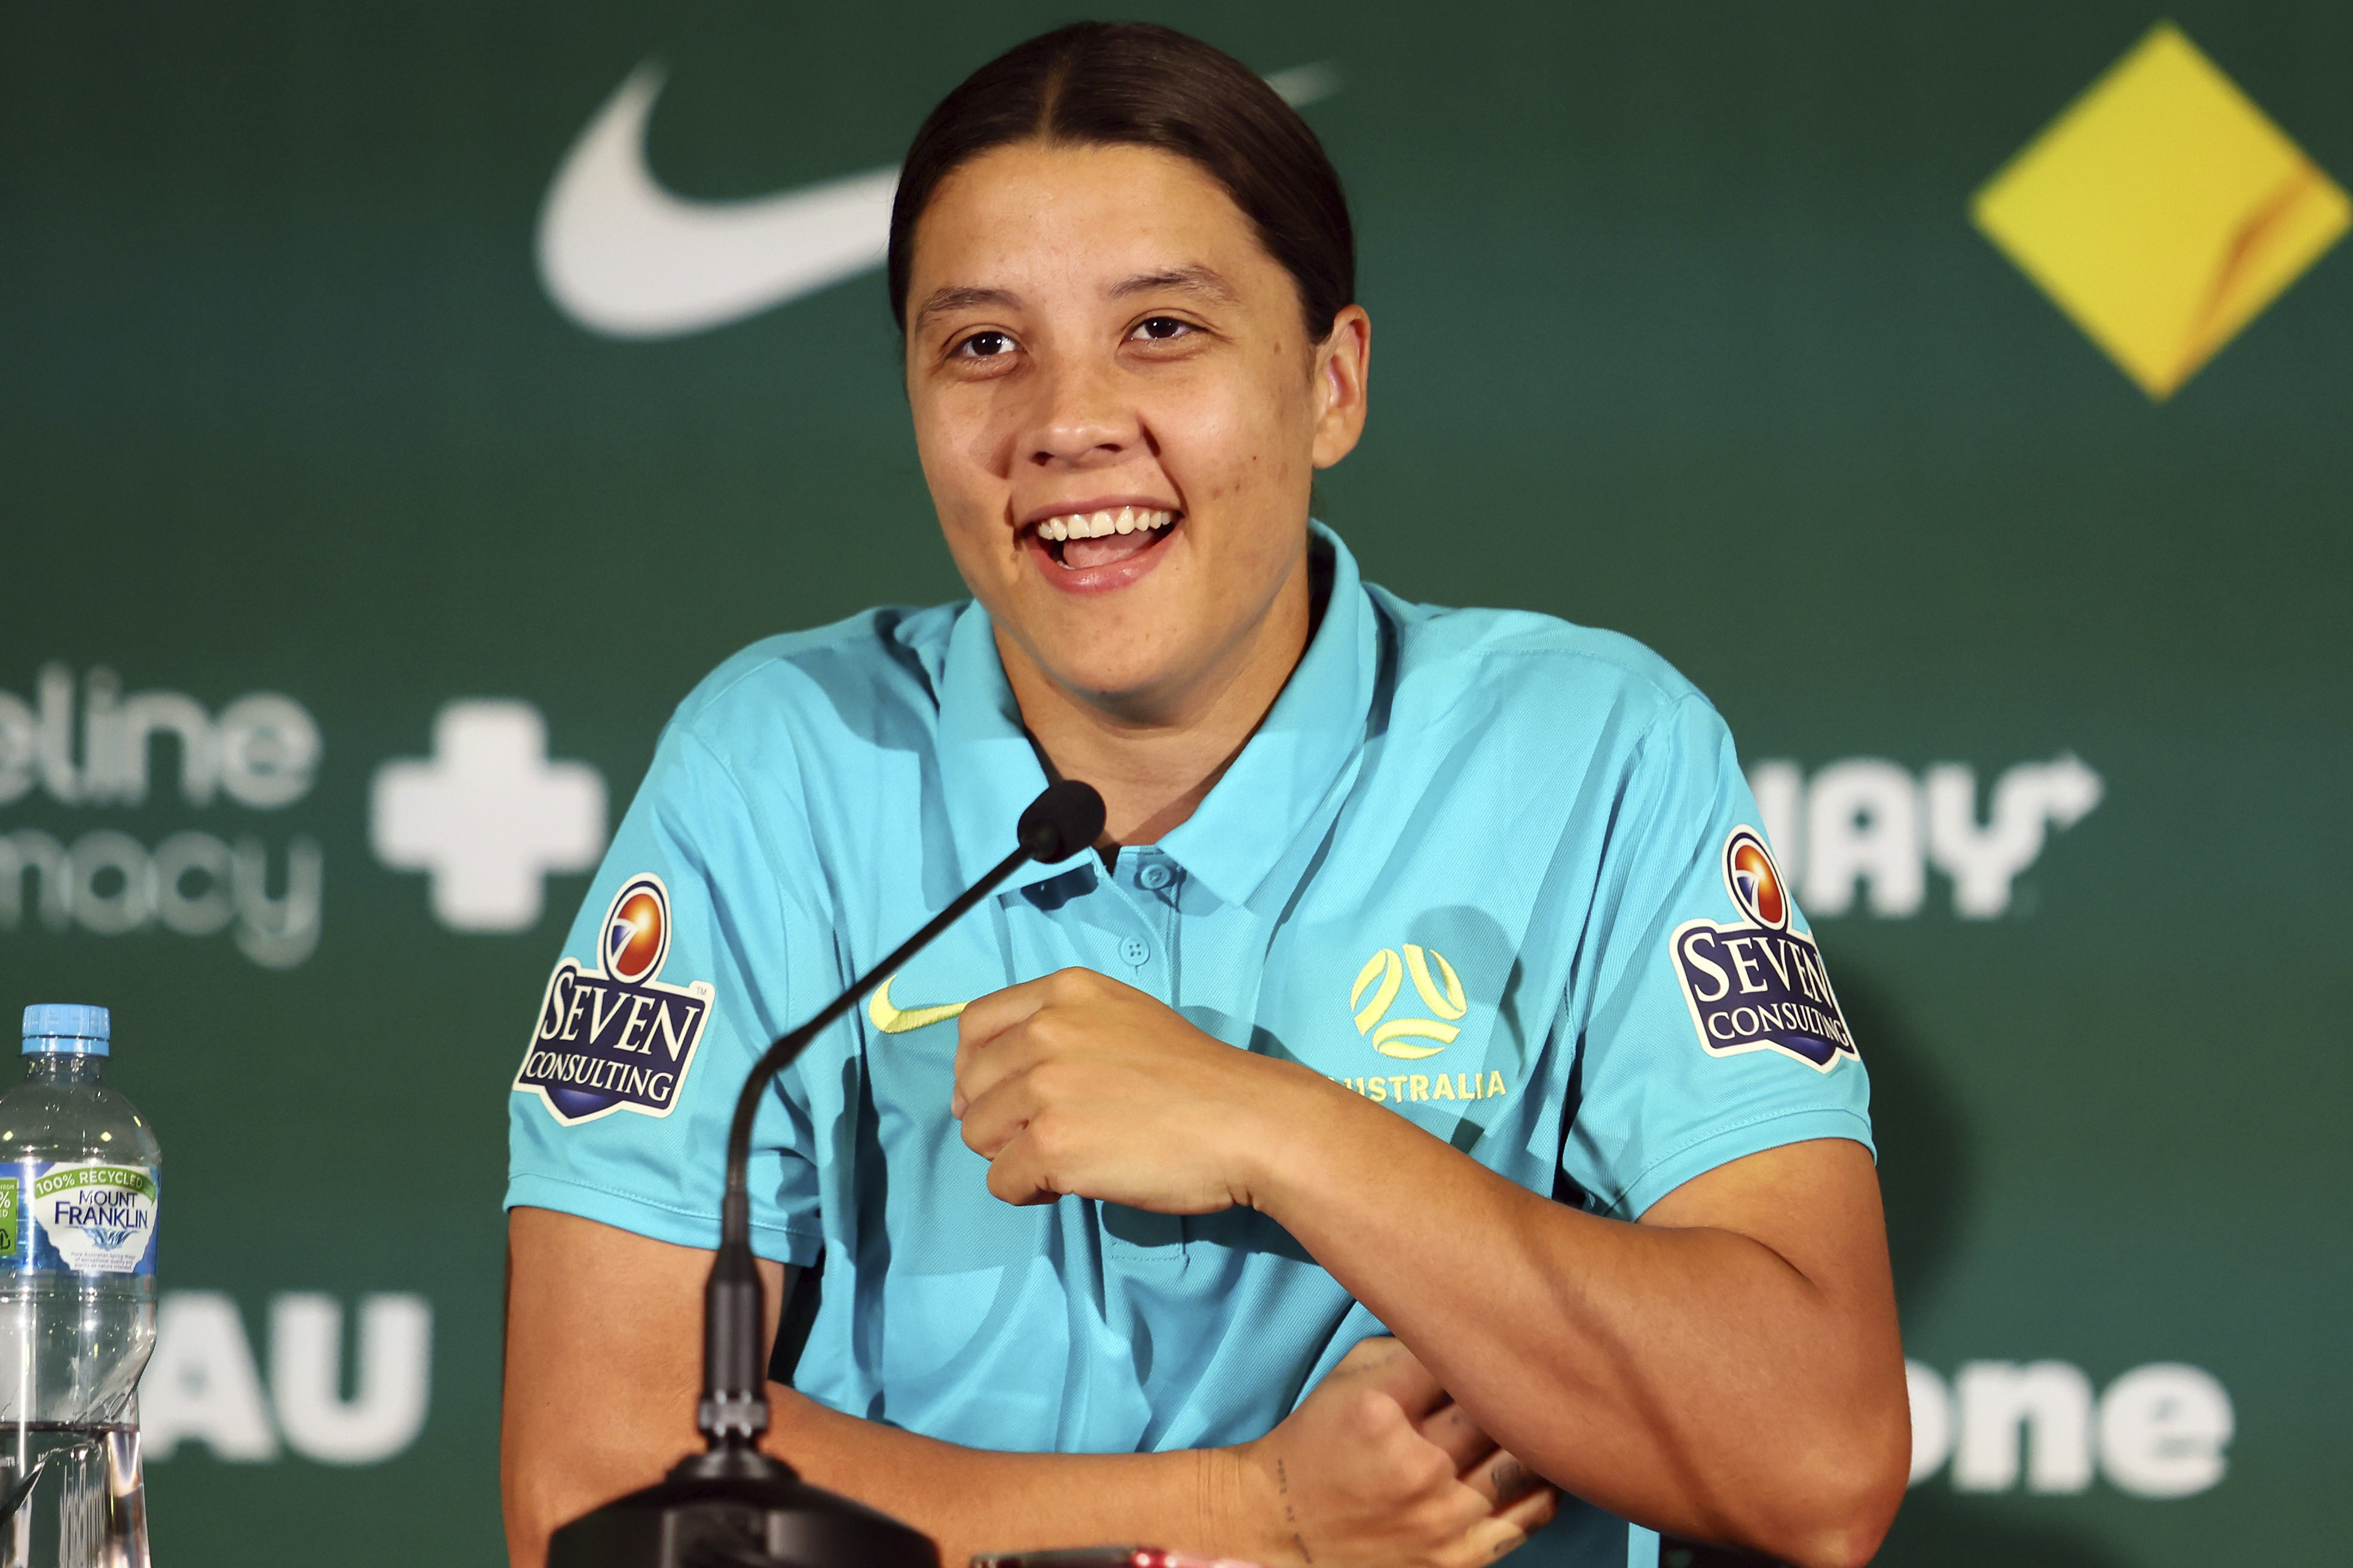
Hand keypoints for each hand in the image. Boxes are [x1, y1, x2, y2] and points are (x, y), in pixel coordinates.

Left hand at [953, 966, 1317, 1211]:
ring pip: (977, 1135)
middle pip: (970, 1085)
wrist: (1246, 1121)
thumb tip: (1008, 1076)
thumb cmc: (1197, 1077)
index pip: (975, 1025)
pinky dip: (1029, 1192)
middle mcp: (1044, 1030)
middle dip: (996, 1118)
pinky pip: (1001, 1182)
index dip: (976, 1068)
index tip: (998, 1096)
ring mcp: (1043, 1088)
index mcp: (1063, 992)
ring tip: (1063, 1160)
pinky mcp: (1050, 1145)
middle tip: (1040, 1138)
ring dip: (1011, 1156)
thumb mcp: (1126, 1018)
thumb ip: (1066, 1029)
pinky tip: (1072, 1184)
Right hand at [1225, 1337, 1556, 1567]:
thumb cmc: (1321, 1440)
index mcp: (1381, 1409)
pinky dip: (1540, 1484)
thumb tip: (1472, 1329)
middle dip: (1506, 1386)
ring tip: (1531, 1417)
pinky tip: (1528, 1465)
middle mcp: (1416, 1465)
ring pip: (1524, 1461)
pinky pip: (1531, 1514)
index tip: (1490, 1335)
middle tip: (1522, 1370)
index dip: (1478, 1342)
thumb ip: (1407, 1348)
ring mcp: (1441, 1518)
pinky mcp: (1457, 1557)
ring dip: (1530, 1435)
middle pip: (1498, 1407)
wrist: (1287, 1527)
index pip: (1461, 1356)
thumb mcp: (1348, 1376)